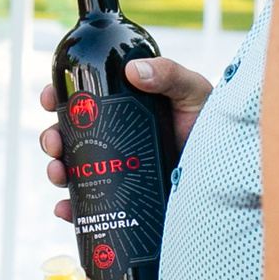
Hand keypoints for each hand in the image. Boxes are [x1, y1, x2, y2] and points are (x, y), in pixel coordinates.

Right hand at [39, 55, 216, 223]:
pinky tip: (66, 209)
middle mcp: (115, 139)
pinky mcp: (124, 201)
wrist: (230, 169)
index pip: (82, 100)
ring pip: (73, 170)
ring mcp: (117, 171)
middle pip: (69, 136)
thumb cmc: (213, 124)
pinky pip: (89, 206)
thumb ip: (169, 74)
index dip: (58, 98)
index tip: (48, 98)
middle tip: (54, 143)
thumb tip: (134, 70)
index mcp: (123, 109)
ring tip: (58, 173)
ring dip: (56, 170)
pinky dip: (71, 209)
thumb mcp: (192, 92)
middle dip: (52, 138)